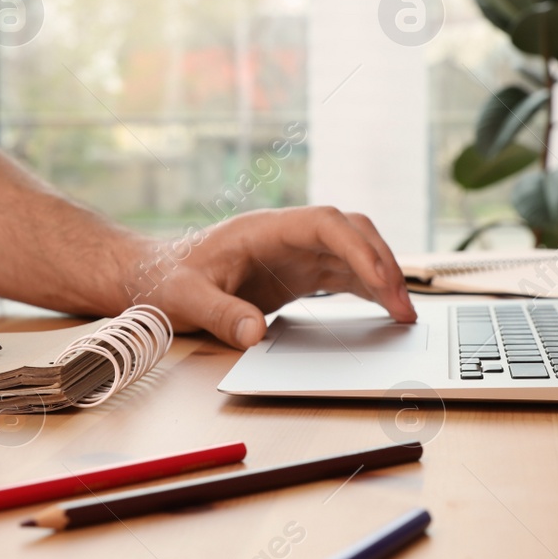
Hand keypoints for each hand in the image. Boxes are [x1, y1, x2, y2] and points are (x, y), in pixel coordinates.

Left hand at [127, 207, 416, 348]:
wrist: (153, 276)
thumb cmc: (164, 278)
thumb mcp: (185, 298)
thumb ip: (219, 314)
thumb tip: (255, 335)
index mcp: (264, 229)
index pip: (325, 223)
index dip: (358, 247)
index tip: (379, 279)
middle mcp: (287, 236)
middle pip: (351, 233)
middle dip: (382, 263)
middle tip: (402, 306)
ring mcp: (295, 253)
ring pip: (354, 252)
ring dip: (382, 277)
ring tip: (404, 315)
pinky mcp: (297, 274)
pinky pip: (344, 274)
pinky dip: (369, 288)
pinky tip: (387, 310)